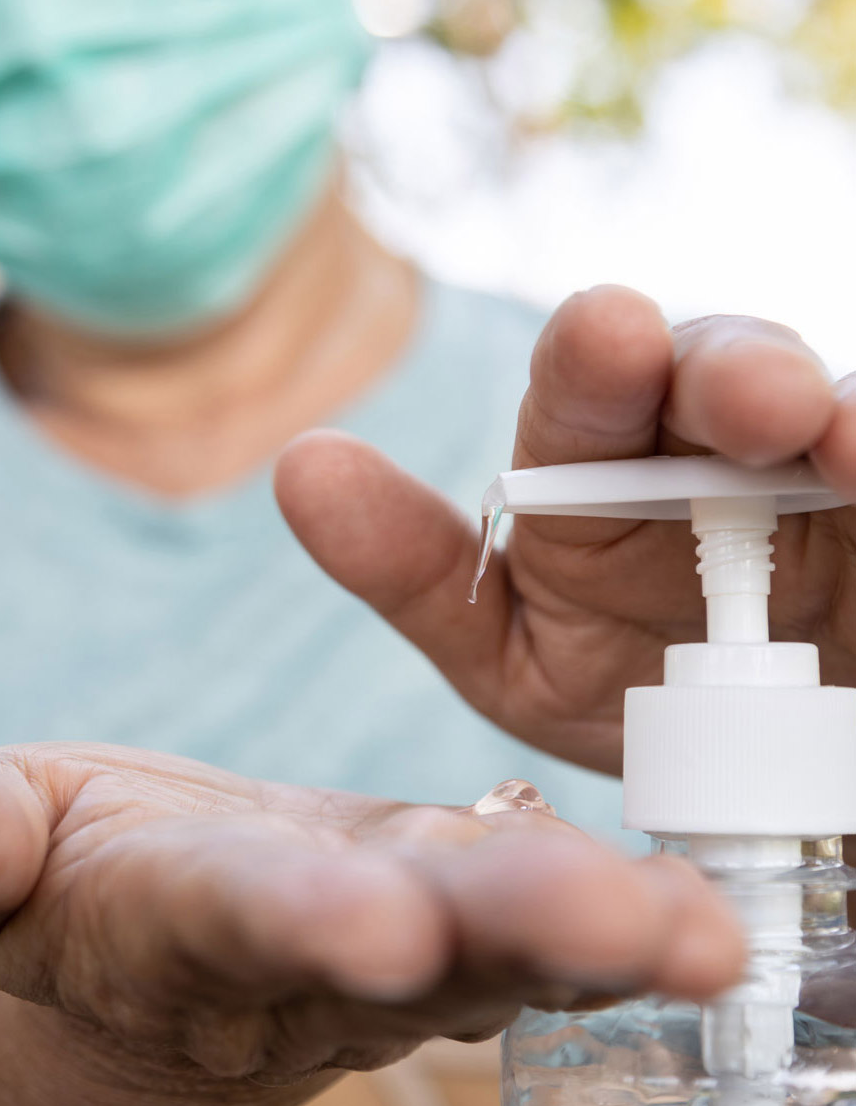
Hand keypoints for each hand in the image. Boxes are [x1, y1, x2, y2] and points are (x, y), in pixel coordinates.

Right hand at [0, 743, 740, 1105]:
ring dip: (605, 935)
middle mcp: (317, 945)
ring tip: (700, 935)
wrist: (167, 932)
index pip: (245, 919)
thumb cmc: (85, 877)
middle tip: (614, 925)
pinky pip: (546, 928)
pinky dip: (625, 923)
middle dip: (508, 930)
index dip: (301, 921)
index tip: (372, 926)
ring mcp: (404, 940)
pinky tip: (699, 915)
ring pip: (506, 941)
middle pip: (417, 942)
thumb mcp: (11, 849)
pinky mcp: (459, 914)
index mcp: (188, 922)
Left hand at [276, 287, 853, 774]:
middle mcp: (710, 447)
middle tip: (754, 399)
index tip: (606, 333)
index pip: (590, 396)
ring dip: (837, 414)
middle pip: (721, 377)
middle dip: (731, 373)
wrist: (740, 773)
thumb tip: (304, 465)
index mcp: (601, 466)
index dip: (595, 364)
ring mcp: (814, 477)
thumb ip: (413, 568)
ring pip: (827, 414)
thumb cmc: (617, 689)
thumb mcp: (508, 648)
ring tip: (845, 443)